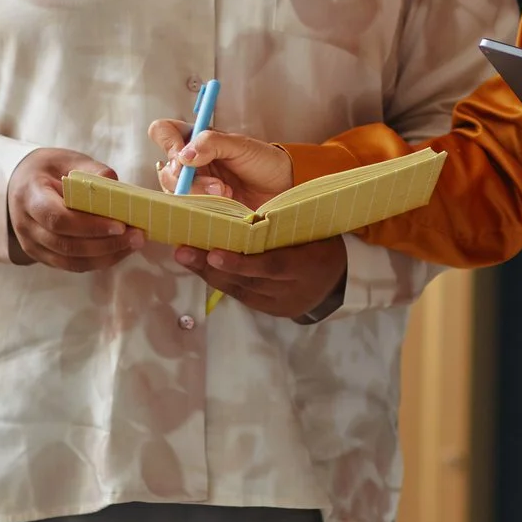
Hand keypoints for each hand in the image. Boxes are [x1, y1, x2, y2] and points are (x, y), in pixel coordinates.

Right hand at [7, 148, 144, 272]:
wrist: (21, 185)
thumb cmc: (47, 170)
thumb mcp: (66, 160)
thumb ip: (91, 171)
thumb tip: (115, 185)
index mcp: (29, 196)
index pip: (58, 218)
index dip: (90, 226)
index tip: (119, 225)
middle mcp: (26, 225)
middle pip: (66, 245)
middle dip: (105, 244)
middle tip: (136, 236)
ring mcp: (32, 244)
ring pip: (71, 261)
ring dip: (106, 256)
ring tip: (133, 244)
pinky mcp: (42, 256)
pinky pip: (72, 265)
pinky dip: (98, 260)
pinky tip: (119, 250)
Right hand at [149, 119, 293, 208]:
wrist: (282, 189)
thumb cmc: (263, 162)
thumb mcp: (241, 145)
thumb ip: (212, 142)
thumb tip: (184, 154)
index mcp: (194, 141)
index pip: (163, 132)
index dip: (167, 141)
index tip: (184, 154)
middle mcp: (189, 165)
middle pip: (166, 170)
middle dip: (188, 180)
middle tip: (218, 185)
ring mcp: (193, 189)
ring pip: (173, 194)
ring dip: (198, 196)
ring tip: (226, 195)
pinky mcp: (200, 210)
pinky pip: (185, 214)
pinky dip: (201, 212)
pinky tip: (221, 209)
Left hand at [171, 238, 347, 319]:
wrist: (339, 280)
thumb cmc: (321, 243)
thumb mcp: (312, 229)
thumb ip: (282, 226)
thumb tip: (246, 211)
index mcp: (307, 266)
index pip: (271, 266)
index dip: (241, 263)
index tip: (213, 253)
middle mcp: (291, 290)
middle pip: (247, 281)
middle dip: (211, 267)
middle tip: (182, 252)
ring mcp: (280, 304)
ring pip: (240, 291)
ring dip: (209, 274)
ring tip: (185, 256)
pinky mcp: (270, 310)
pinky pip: (242, 296)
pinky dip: (221, 281)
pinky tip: (202, 267)